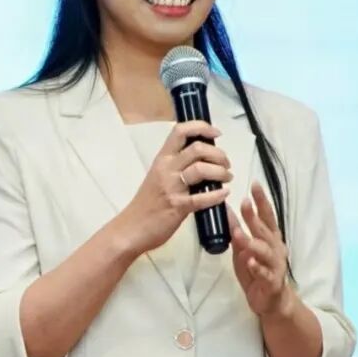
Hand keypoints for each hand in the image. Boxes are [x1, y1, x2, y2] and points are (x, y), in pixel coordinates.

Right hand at [117, 119, 232, 256]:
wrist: (130, 229)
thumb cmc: (147, 204)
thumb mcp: (158, 177)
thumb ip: (176, 166)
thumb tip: (202, 159)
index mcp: (162, 159)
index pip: (180, 131)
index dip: (201, 127)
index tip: (216, 134)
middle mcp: (166, 168)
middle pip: (197, 148)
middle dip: (218, 154)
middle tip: (226, 164)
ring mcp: (172, 187)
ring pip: (201, 169)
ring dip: (221, 172)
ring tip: (227, 178)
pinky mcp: (178, 207)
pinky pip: (202, 198)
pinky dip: (217, 195)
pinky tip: (224, 194)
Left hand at [226, 181, 290, 316]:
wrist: (272, 302)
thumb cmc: (258, 272)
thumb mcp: (244, 249)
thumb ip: (238, 231)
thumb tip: (226, 211)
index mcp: (271, 238)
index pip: (267, 216)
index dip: (261, 201)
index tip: (255, 185)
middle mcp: (276, 249)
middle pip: (265, 230)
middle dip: (254, 217)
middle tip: (245, 203)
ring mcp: (275, 266)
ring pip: (265, 251)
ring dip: (252, 242)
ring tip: (239, 234)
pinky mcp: (271, 282)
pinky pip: (264, 274)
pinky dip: (257, 267)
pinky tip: (250, 262)